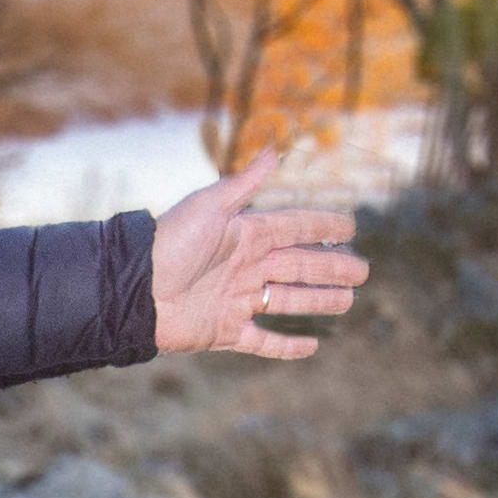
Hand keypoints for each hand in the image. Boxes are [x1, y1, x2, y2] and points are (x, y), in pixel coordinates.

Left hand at [144, 159, 368, 361]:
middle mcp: (245, 268)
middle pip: (299, 266)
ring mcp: (237, 301)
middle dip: (332, 268)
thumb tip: (275, 150)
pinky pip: (263, 341)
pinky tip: (311, 345)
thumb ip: (245, 183)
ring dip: (318, 301)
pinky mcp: (225, 332)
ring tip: (347, 301)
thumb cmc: (170, 242)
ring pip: (288, 301)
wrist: (134, 289)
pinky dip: (286, 347)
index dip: (322, 225)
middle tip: (363, 272)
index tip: (351, 226)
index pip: (294, 227)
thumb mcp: (209, 206)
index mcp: (245, 235)